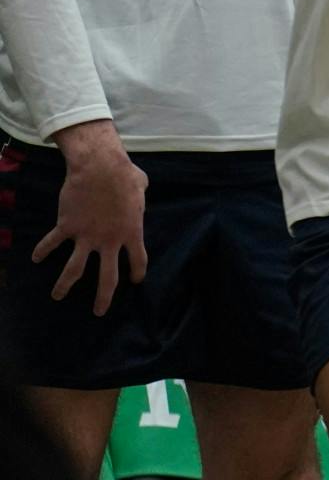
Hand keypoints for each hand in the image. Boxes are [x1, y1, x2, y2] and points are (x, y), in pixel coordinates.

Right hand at [36, 119, 146, 315]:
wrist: (99, 168)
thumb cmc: (125, 175)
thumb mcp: (141, 187)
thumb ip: (139, 197)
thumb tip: (140, 189)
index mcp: (132, 232)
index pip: (139, 260)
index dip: (138, 272)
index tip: (136, 280)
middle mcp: (109, 241)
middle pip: (107, 278)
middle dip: (103, 297)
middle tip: (99, 311)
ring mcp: (87, 236)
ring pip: (74, 270)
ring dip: (64, 285)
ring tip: (58, 296)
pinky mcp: (67, 227)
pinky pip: (51, 243)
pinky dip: (42, 251)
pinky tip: (36, 258)